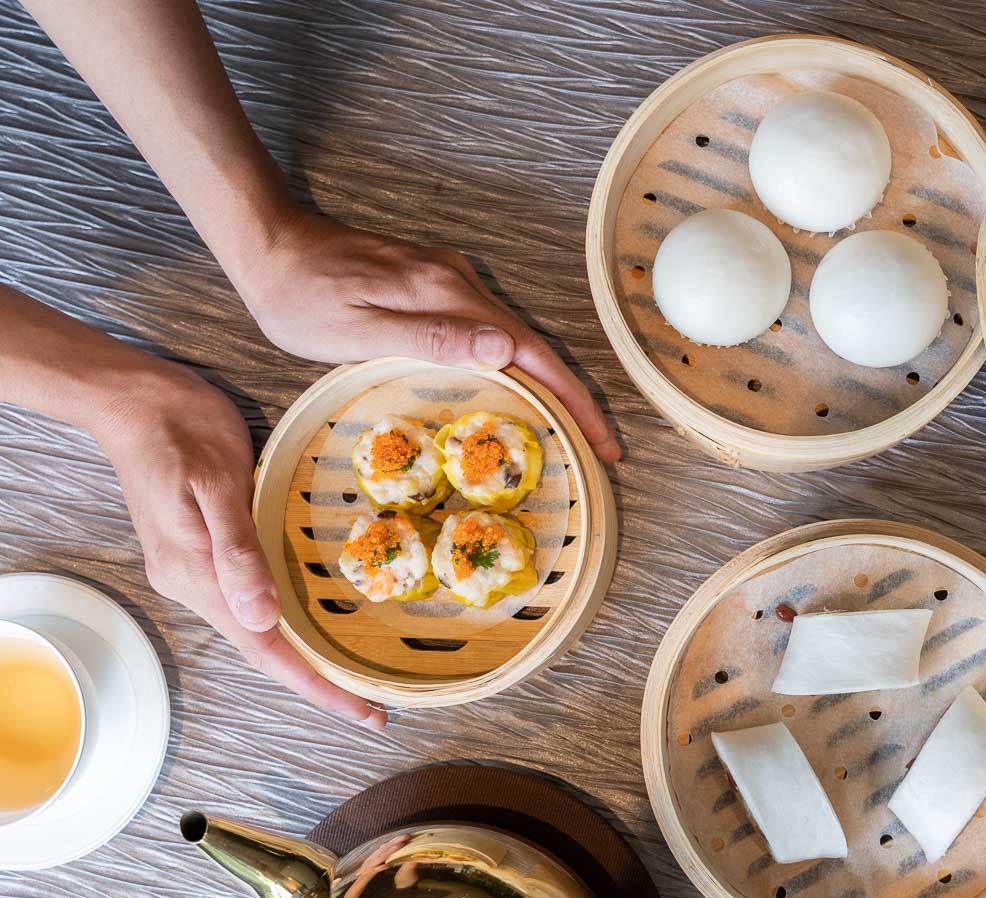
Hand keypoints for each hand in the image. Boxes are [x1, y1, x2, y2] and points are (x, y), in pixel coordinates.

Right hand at [97, 359, 385, 728]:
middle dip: (318, 683)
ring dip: (301, 658)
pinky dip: (282, 625)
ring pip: (255, 630)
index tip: (364, 714)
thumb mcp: (216, 483)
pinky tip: (307, 625)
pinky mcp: (197, 553)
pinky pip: (246, 604)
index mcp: (197, 574)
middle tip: (374, 709)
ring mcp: (192, 570)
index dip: (317, 686)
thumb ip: (237, 552)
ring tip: (352, 678)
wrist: (131, 400)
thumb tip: (263, 616)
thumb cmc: (181, 431)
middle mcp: (193, 584)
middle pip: (263, 650)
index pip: (265, 649)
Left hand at [233, 210, 620, 461]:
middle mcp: (459, 282)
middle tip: (596, 448)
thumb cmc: (301, 298)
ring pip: (515, 339)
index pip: (532, 354)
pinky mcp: (435, 283)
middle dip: (573, 399)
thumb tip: (505, 348)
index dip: (574, 400)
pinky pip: (490, 331)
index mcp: (447, 296)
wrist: (268, 245)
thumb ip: (433, 339)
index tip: (602, 441)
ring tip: (568, 430)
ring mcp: (449, 279)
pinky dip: (515, 366)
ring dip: (547, 384)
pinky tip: (514, 391)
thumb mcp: (359, 330)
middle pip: (535, 347)